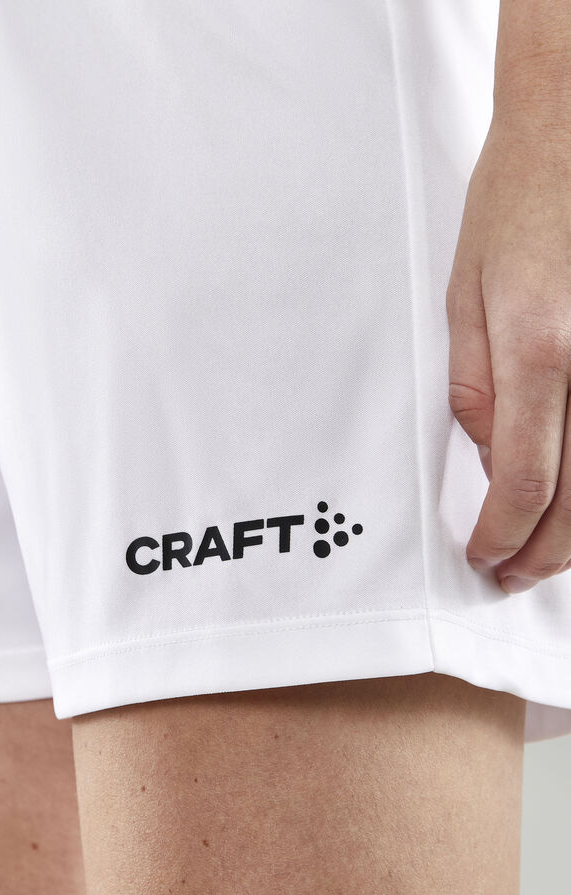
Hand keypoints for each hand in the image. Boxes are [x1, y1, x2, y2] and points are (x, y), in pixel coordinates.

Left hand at [446, 112, 570, 594]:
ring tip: (545, 551)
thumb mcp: (464, 299)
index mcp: (541, 350)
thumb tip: (491, 463)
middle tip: (511, 573)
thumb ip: (475, 391)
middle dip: (544, 555)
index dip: (502, 535)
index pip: (524, 481)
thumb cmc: (515, 206)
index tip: (482, 556)